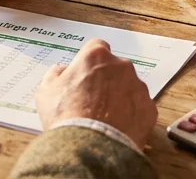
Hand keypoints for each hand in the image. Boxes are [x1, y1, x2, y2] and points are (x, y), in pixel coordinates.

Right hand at [35, 39, 156, 147]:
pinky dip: (132, 116)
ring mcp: (138, 87)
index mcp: (96, 56)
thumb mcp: (46, 91)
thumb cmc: (66, 117)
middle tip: (93, 100)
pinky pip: (140, 108)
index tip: (85, 74)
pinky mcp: (149, 109)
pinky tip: (117, 128)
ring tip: (105, 118)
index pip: (97, 47)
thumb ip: (55, 74)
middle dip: (107, 80)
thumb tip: (61, 71)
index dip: (90, 61)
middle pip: (115, 68)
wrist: (90, 147)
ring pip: (130, 87)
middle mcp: (121, 66)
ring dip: (120, 98)